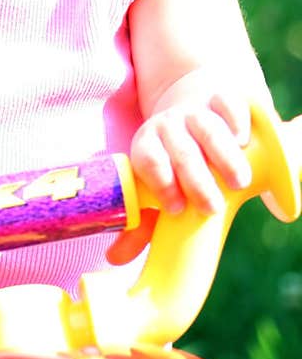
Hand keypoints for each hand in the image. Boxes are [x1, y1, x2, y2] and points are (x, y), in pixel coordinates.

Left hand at [130, 79, 253, 216]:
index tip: (177, 208)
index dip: (161, 183)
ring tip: (239, 183)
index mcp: (146, 145)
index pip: (148, 160)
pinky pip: (226, 103)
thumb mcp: (154, 190)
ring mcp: (194, 112)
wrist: (185, 116)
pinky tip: (243, 139)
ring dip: (223, 156)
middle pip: (180, 150)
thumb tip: (116, 257)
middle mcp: (168, 126)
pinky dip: (235, 119)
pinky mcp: (218, 101)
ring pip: (207, 128)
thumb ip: (140, 224)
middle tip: (212, 208)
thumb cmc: (170, 165)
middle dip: (196, 180)